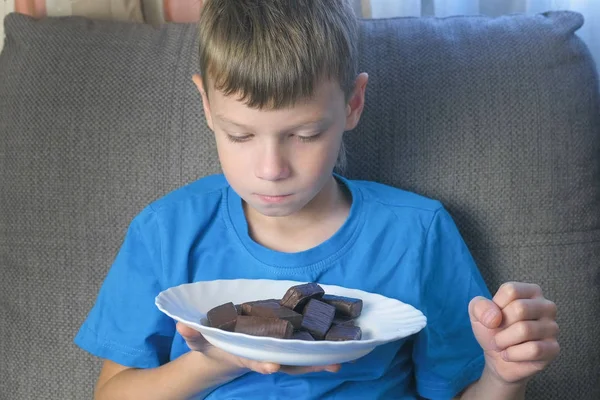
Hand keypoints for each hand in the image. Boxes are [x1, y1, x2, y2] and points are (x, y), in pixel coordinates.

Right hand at [176, 322, 340, 374]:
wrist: (227, 353)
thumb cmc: (215, 346)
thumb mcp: (201, 342)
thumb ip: (192, 335)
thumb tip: (180, 325)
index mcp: (245, 355)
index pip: (255, 361)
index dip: (263, 364)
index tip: (272, 367)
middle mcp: (265, 356)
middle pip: (287, 363)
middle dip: (306, 365)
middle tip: (329, 364)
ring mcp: (277, 353)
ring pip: (300, 359)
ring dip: (320, 360)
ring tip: (341, 360)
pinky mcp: (285, 345)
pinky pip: (304, 349)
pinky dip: (320, 349)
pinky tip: (340, 346)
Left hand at [468, 282, 559, 384]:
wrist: (498, 357)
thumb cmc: (492, 329)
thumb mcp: (477, 312)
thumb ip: (479, 306)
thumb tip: (495, 318)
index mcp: (530, 291)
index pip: (511, 290)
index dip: (495, 306)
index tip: (494, 317)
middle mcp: (546, 306)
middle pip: (520, 308)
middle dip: (500, 326)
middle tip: (497, 334)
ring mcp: (552, 327)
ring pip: (525, 330)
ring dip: (504, 341)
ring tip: (501, 344)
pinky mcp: (553, 348)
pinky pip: (534, 350)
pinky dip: (513, 354)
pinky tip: (509, 354)